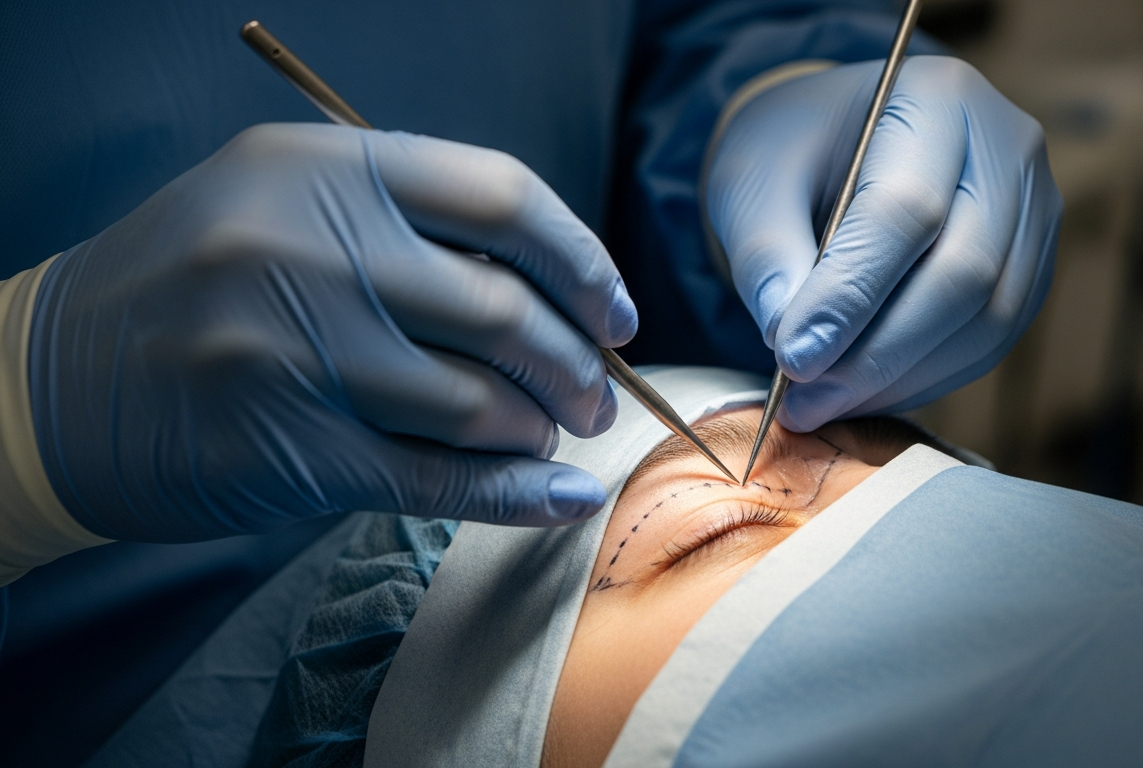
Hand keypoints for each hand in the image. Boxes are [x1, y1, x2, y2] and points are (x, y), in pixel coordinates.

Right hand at [29, 123, 636, 540]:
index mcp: (321, 170)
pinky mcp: (289, 451)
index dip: (582, 261)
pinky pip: (439, 479)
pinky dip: (519, 495)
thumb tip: (555, 291)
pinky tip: (562, 497)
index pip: (503, 196)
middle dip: (577, 365)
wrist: (49, 383)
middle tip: (593, 395)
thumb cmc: (190, 287)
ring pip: (480, 402)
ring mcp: (295, 353)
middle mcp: (310, 249)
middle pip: (505, 310)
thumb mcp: (279, 204)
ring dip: (542, 430)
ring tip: (550, 436)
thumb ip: (405, 227)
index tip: (615, 312)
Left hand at [707, 56, 1061, 430]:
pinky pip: (992, 340)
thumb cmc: (792, 153)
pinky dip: (927, 378)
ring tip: (823, 402)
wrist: (836, 145)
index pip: (907, 210)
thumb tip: (792, 340)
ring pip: (987, 318)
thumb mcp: (752, 182)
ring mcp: (1033, 209)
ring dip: (901, 377)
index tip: (792, 357)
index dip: (850, 295)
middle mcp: (1005, 147)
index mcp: (936, 97)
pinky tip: (866, 391)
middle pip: (964, 271)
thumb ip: (765, 253)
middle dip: (878, 352)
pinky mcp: (1032, 264)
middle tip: (805, 398)